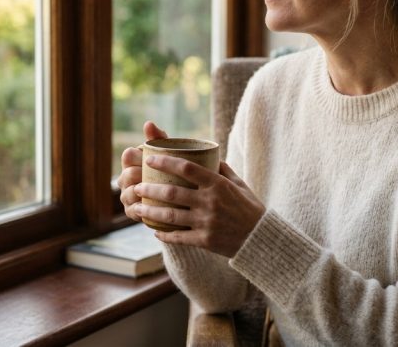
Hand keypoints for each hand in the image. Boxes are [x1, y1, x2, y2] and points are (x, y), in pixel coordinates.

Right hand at [118, 121, 166, 221]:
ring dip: (141, 193)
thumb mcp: (170, 153)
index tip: (155, 159)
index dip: (140, 157)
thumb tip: (148, 123)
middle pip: (127, 174)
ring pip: (128, 193)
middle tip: (160, 178)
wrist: (183, 196)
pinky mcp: (133, 212)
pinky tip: (153, 209)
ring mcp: (127, 195)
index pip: (128, 155)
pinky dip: (142, 209)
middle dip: (141, 175)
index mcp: (132, 161)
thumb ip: (159, 139)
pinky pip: (133, 211)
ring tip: (155, 193)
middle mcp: (125, 178)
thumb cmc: (174, 169)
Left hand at [133, 157, 265, 257]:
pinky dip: (164, 235)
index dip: (165, 162)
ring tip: (137, 208)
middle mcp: (210, 202)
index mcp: (218, 184)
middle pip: (172, 192)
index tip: (150, 159)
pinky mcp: (204, 241)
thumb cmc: (250, 208)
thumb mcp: (239, 184)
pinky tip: (155, 232)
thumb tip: (207, 155)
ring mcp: (206, 222)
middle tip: (137, 186)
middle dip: (150, 189)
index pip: (186, 168)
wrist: (260, 239)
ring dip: (150, 211)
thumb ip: (222, 169)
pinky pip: (178, 237)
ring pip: (170, 216)